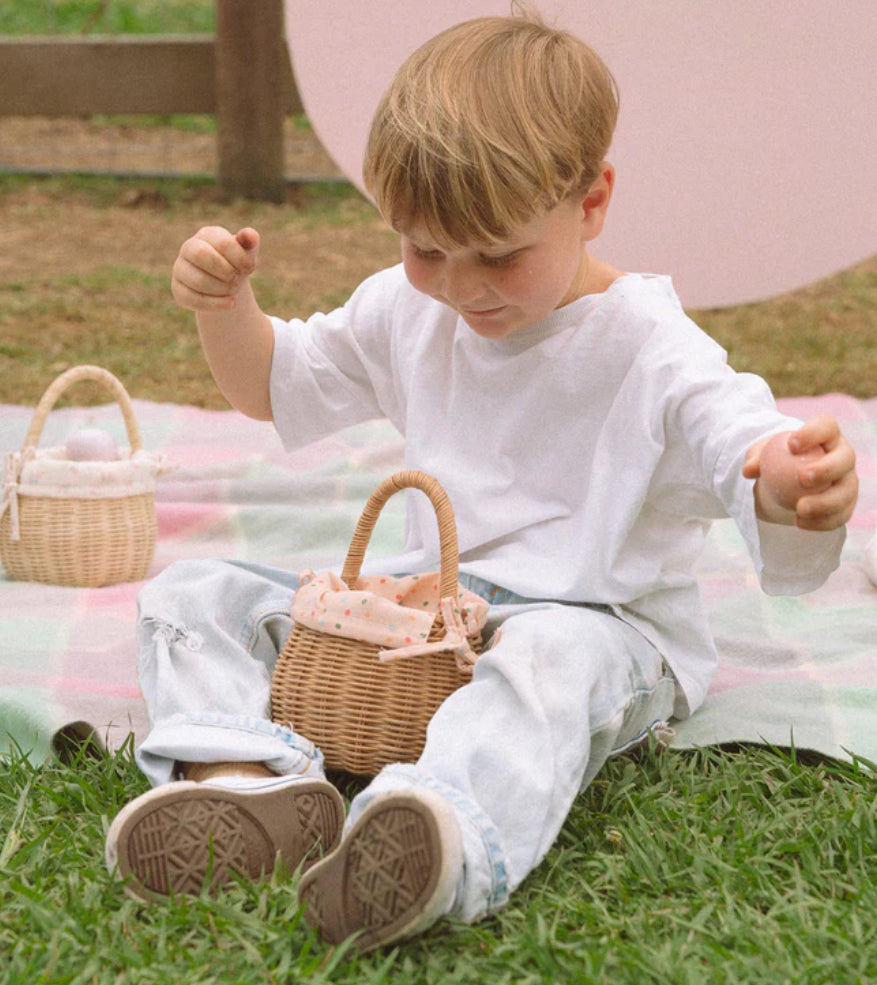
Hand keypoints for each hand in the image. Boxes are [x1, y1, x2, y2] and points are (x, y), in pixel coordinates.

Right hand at [171, 226, 259, 311]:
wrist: (227, 286)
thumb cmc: (237, 264)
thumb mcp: (247, 253)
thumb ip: (250, 241)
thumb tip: (249, 235)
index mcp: (207, 234)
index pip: (222, 242)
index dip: (240, 258)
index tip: (249, 268)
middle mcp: (189, 248)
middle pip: (200, 254)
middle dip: (225, 271)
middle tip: (237, 280)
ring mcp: (180, 269)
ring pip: (197, 280)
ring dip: (222, 289)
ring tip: (234, 291)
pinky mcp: (178, 290)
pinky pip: (193, 299)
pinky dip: (216, 304)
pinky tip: (230, 303)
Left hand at [743, 415, 857, 529]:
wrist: (785, 484)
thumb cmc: (775, 462)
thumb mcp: (762, 456)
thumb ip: (756, 459)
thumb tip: (749, 470)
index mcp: (826, 435)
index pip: (826, 426)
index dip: (813, 433)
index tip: (791, 444)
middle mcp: (843, 456)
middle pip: (846, 458)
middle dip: (828, 468)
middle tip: (803, 478)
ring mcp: (848, 481)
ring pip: (846, 491)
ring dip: (825, 502)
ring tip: (800, 508)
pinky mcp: (846, 505)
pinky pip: (839, 516)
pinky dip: (820, 522)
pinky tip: (800, 523)